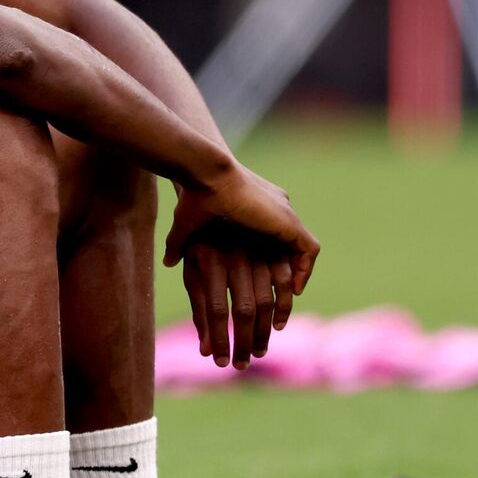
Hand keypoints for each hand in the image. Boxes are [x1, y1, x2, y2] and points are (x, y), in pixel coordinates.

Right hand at [165, 162, 319, 295]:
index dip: (269, 265)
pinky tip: (294, 290)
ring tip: (289, 300)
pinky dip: (304, 270)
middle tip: (277, 304)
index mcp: (257, 206)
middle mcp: (276, 208)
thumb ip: (181, 243)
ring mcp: (285, 215)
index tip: (263, 290)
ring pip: (303, 250)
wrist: (207, 174)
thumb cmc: (195, 194)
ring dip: (298, 276)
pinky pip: (309, 250)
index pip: (272, 239)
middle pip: (289, 247)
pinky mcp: (289, 222)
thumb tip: (168, 263)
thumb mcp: (189, 225)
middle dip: (285, 276)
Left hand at [179, 242, 293, 369]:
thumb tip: (205, 351)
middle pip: (244, 309)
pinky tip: (278, 323)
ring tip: (260, 350)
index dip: (219, 339)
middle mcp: (233, 254)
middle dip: (245, 342)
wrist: (216, 191)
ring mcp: (256, 248)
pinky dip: (284, 303)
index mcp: (208, 258)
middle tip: (244, 364)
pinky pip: (284, 279)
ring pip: (266, 297)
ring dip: (265, 329)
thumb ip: (199, 307)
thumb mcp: (191, 270)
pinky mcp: (273, 244)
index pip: (216, 310)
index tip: (220, 362)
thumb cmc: (198, 238)